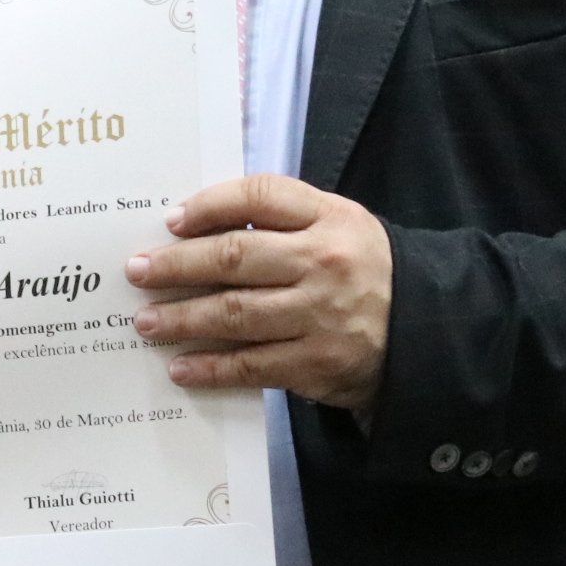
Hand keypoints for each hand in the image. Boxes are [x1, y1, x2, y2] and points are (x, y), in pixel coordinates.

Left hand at [128, 174, 394, 411]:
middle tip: (137, 272)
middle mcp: (325, 262)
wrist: (428, 331)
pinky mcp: (318, 363)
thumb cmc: (364, 272)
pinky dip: (211, 367)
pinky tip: (180, 367)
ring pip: (236, 313)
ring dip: (182, 318)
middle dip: (177, 265)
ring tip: (145, 321)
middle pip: (236, 257)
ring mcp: (321, 315)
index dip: (210, 205)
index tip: (171, 221)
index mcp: (330, 218)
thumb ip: (282, 220)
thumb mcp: (339, 227)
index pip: (260, 197)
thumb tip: (196, 226)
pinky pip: (252, 365)